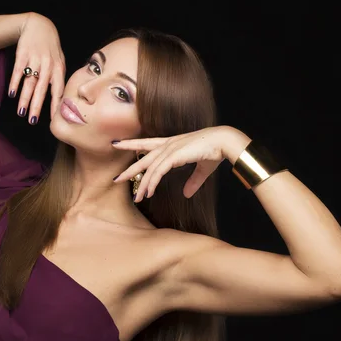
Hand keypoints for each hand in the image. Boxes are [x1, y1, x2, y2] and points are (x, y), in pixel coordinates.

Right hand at [8, 13, 65, 122]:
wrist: (39, 25)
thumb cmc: (50, 48)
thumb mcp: (59, 61)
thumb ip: (58, 79)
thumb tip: (59, 100)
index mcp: (59, 69)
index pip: (58, 91)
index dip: (55, 105)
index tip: (53, 119)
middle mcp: (48, 65)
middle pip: (41, 89)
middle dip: (36, 106)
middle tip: (32, 120)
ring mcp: (35, 59)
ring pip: (29, 82)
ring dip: (24, 98)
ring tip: (21, 112)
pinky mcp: (23, 54)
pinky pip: (18, 71)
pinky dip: (15, 82)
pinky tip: (12, 94)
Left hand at [112, 127, 230, 201]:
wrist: (224, 142)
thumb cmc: (214, 151)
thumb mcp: (200, 169)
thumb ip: (192, 180)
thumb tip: (186, 194)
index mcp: (172, 144)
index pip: (146, 143)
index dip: (132, 144)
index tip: (118, 144)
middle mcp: (168, 144)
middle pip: (142, 156)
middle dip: (129, 168)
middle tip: (116, 179)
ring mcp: (170, 149)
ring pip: (149, 168)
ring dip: (142, 184)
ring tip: (136, 198)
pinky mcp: (174, 155)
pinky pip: (158, 171)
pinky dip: (152, 182)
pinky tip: (148, 192)